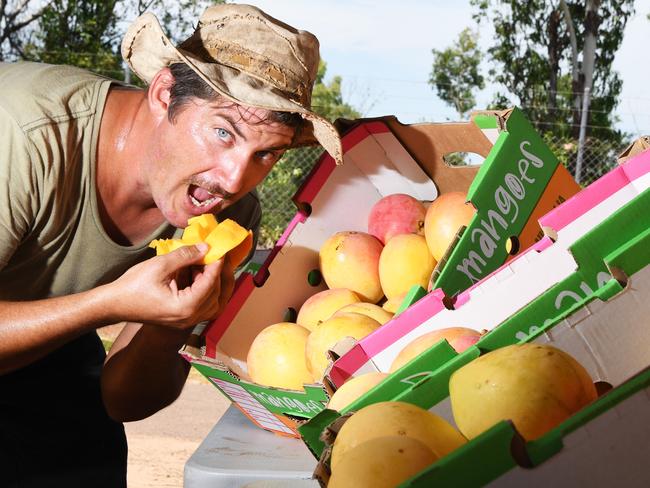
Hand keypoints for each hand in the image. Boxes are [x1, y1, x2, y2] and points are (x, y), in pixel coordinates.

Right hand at [106, 244, 234, 328]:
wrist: (114, 305)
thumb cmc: (133, 286)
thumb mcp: (160, 265)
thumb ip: (185, 256)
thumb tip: (206, 247)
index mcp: (185, 307)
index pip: (210, 284)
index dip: (216, 264)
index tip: (220, 249)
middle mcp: (189, 318)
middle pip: (217, 295)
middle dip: (219, 274)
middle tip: (218, 255)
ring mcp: (186, 321)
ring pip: (214, 303)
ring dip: (214, 283)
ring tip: (207, 263)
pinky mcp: (182, 318)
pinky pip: (203, 305)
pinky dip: (205, 289)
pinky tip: (198, 273)